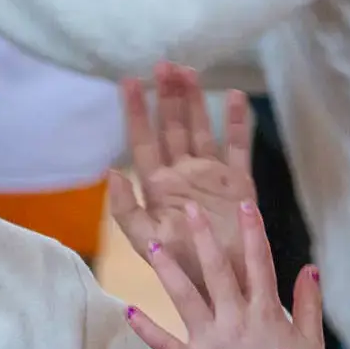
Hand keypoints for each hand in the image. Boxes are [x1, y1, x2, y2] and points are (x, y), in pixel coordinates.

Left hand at [108, 62, 256, 293]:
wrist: (223, 284)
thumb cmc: (181, 268)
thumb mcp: (147, 241)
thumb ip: (126, 209)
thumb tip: (112, 171)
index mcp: (158, 186)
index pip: (144, 140)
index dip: (137, 111)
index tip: (129, 81)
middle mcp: (183, 174)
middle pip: (173, 126)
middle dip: (168, 96)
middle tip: (165, 64)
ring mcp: (210, 176)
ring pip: (201, 128)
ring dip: (195, 100)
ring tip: (189, 71)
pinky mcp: (238, 182)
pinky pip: (237, 147)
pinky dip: (238, 123)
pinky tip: (235, 97)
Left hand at [125, 200, 324, 348]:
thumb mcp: (312, 342)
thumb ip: (309, 304)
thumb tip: (310, 268)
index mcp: (266, 312)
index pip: (259, 262)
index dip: (252, 232)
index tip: (244, 204)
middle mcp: (235, 318)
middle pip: (217, 270)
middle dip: (203, 236)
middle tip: (189, 209)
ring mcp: (211, 339)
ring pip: (185, 297)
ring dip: (167, 270)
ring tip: (151, 246)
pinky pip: (165, 344)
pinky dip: (146, 329)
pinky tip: (128, 310)